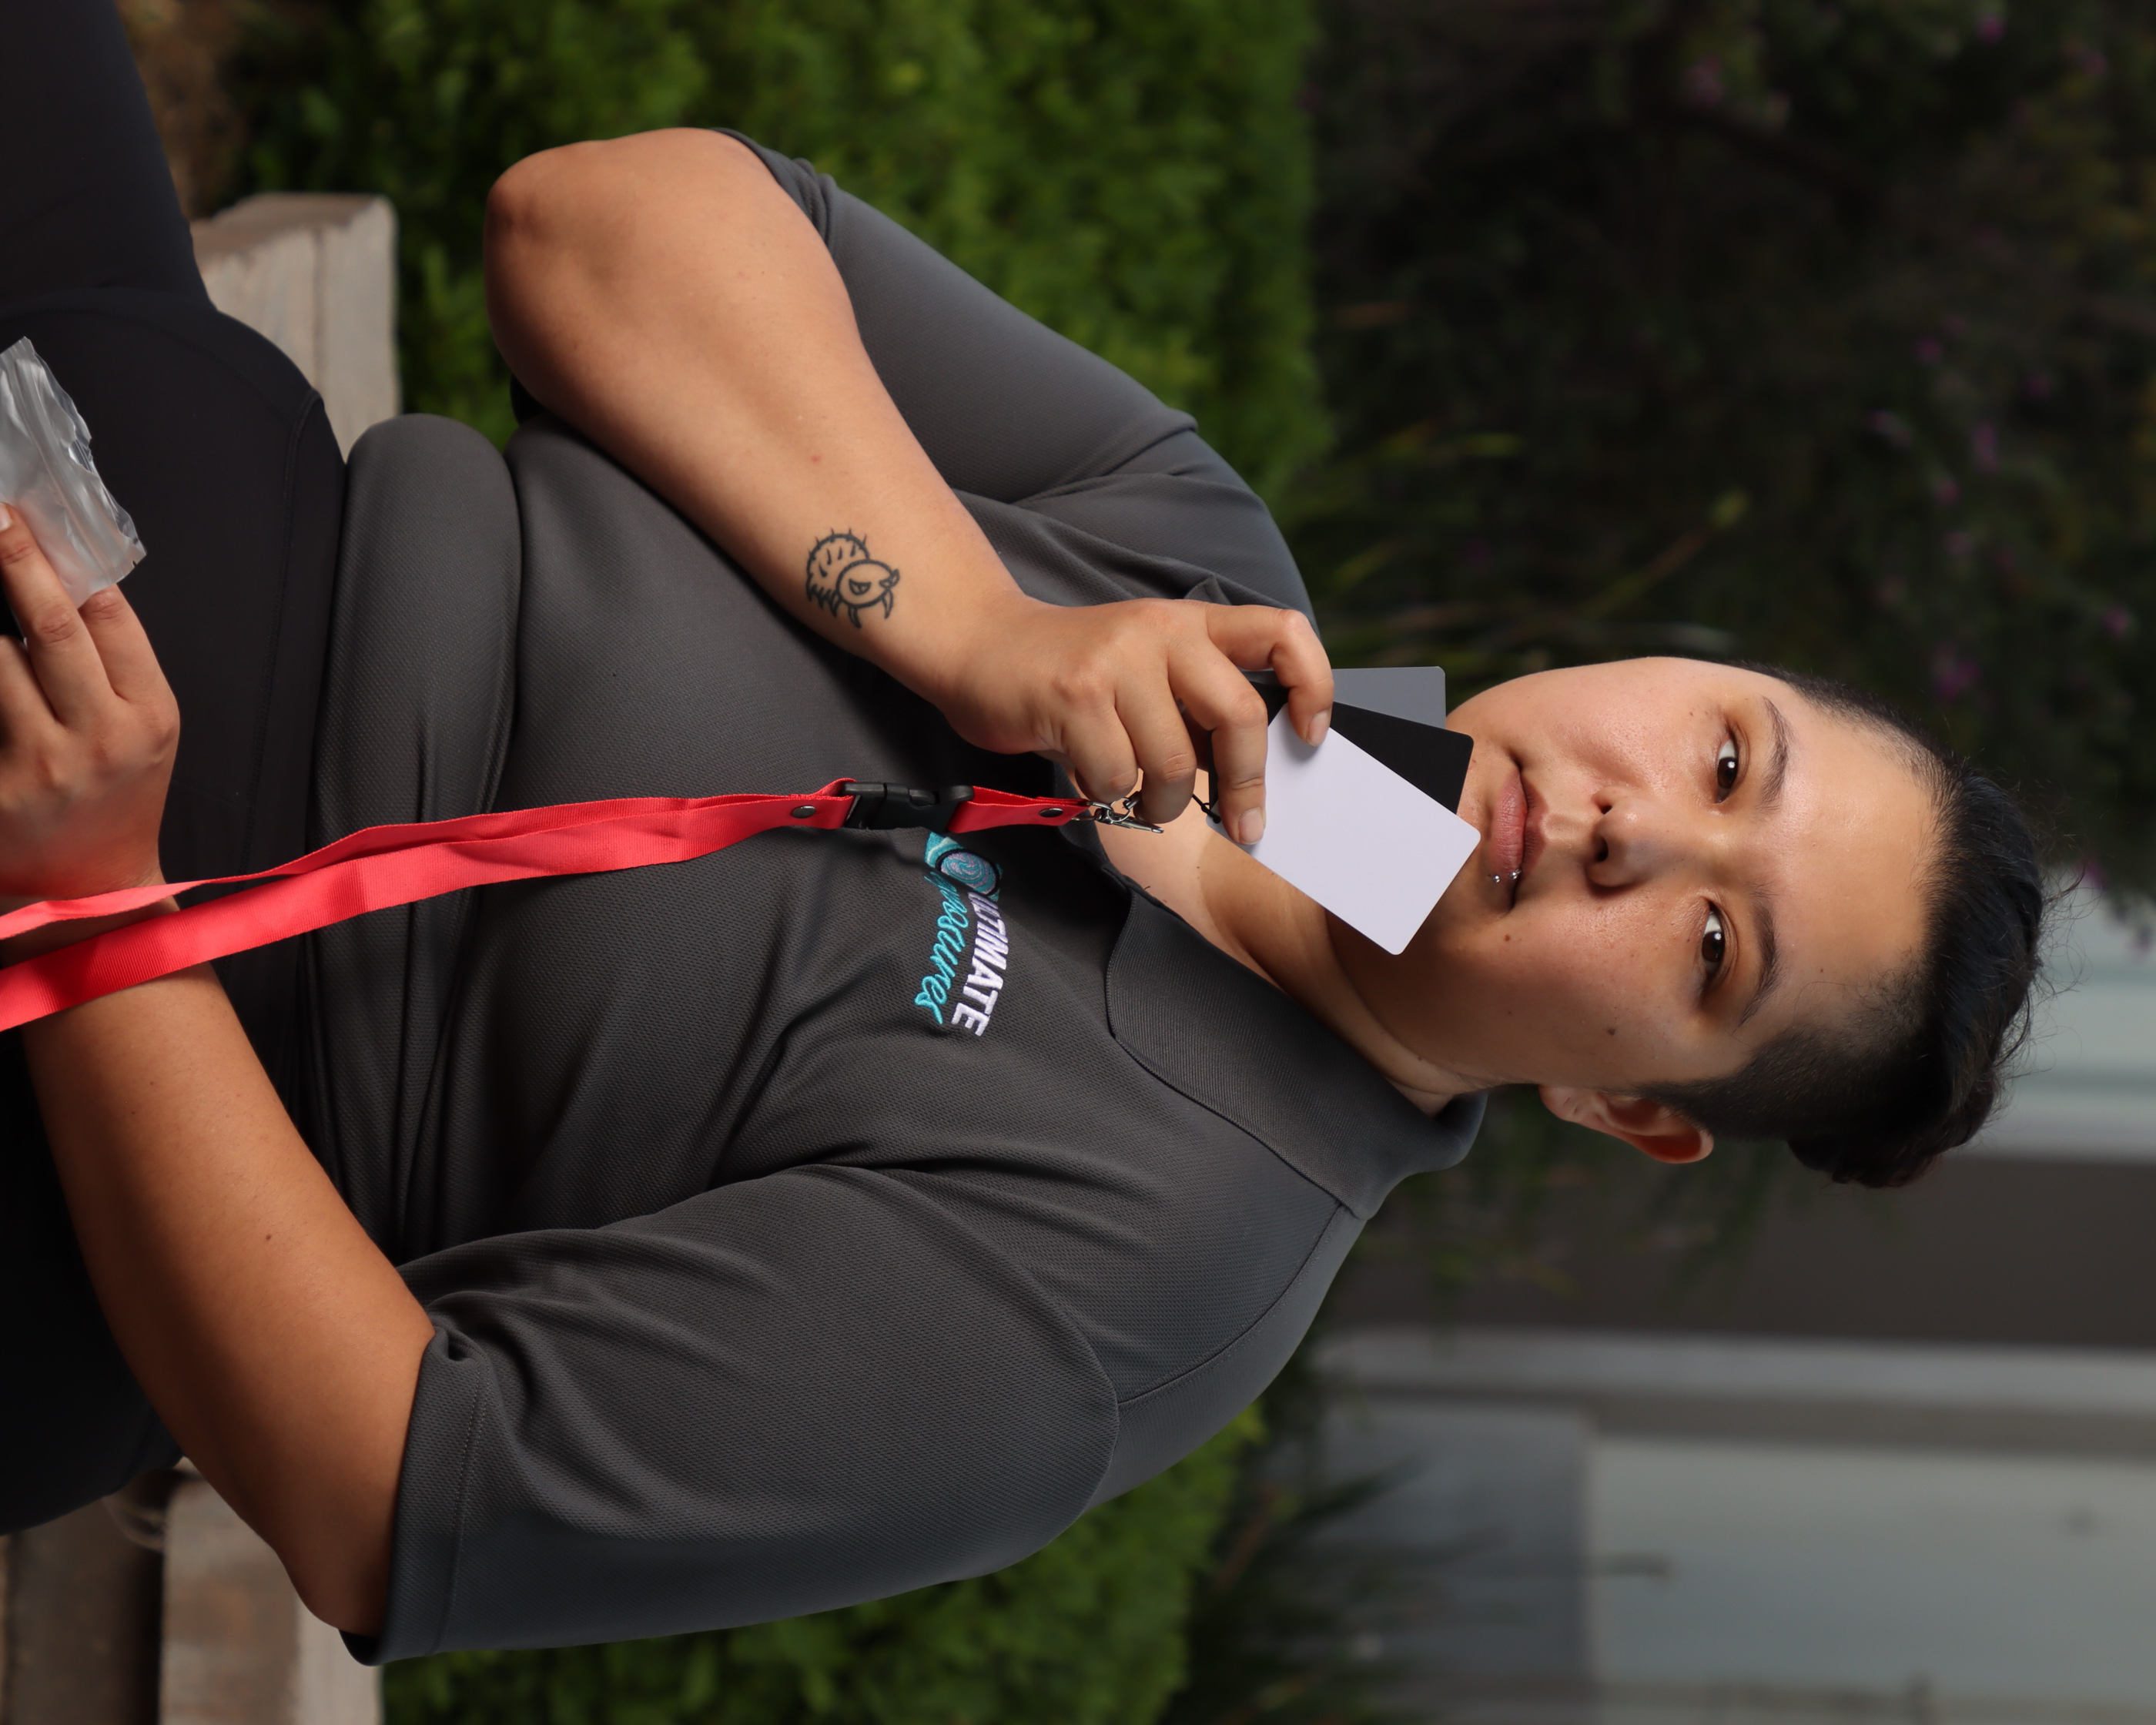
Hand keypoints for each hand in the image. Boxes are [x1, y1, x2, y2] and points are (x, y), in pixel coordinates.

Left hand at [0, 505, 177, 913]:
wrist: (91, 890)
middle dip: (13, 559)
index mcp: (147, 716)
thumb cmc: (118, 799)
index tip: (27, 519)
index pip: (108, 618)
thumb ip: (115, 663)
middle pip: (48, 626)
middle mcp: (98, 739)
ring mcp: (39, 766)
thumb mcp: (145, 729)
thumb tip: (67, 581)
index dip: (65, 562)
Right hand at [927, 593, 1332, 837]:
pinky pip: (1116, 775)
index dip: (1314, 685)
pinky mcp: (1073, 694)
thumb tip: (1251, 776)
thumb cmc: (1073, 674)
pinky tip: (1089, 776)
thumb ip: (1196, 703)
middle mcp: (1160, 631)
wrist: (980, 645)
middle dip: (1245, 784)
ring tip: (1138, 799)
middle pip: (1238, 713)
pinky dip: (1108, 796)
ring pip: (1174, 761)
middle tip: (1240, 824)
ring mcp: (1116, 660)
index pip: (1283, 632)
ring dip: (1163, 804)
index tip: (1308, 738)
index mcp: (1191, 623)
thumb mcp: (1147, 668)